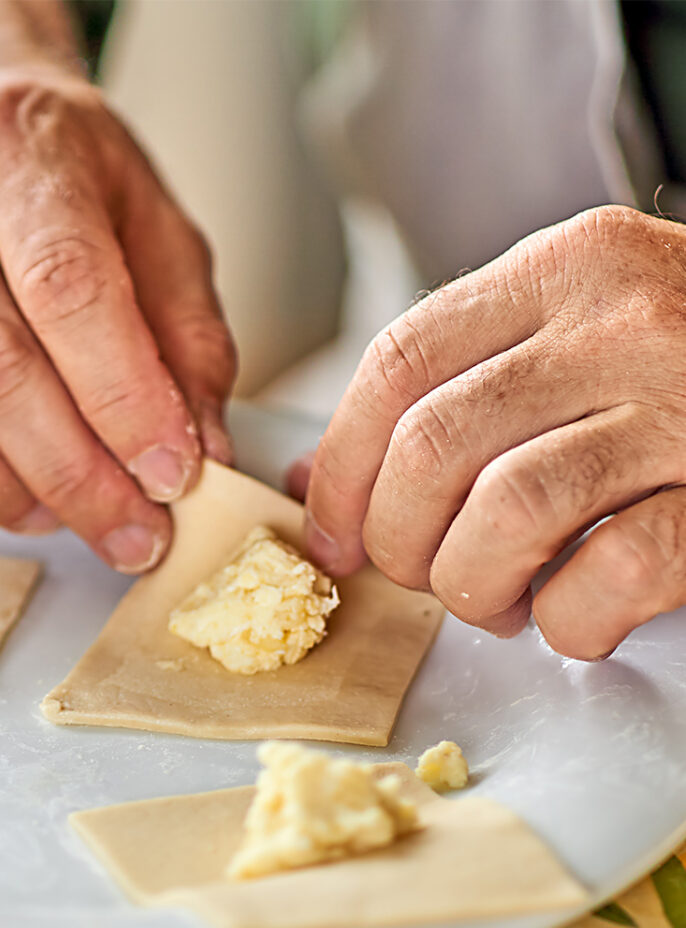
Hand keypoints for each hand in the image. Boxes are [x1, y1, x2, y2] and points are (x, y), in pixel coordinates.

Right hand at [0, 52, 234, 570]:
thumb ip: (186, 330)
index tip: (171, 476)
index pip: (70, 288)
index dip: (124, 399)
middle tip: (130, 533)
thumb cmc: (59, 171)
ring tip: (59, 516)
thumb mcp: (151, 223)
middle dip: (73, 473)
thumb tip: (202, 447)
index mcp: (20, 149)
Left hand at [302, 205, 685, 658]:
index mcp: (564, 270)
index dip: (343, 463)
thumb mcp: (572, 327)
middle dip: (397, 540)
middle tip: (418, 573)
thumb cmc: (681, 363)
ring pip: (508, 512)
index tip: (332, 531)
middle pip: (435, 445)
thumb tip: (315, 480)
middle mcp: (622, 321)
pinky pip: (613, 573)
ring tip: (492, 600)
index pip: (399, 362)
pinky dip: (568, 621)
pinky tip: (575, 620)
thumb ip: (455, 387)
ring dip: (470, 585)